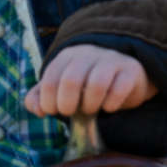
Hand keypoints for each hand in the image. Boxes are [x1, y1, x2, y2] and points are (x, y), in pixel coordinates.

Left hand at [23, 44, 155, 117]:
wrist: (124, 75)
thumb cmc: (87, 83)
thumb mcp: (61, 87)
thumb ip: (42, 96)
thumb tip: (36, 109)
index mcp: (67, 56)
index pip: (50, 78)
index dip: (48, 101)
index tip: (53, 111)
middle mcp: (88, 53)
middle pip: (71, 80)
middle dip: (67, 104)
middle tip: (70, 113)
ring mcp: (110, 60)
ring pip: (96, 84)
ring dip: (90, 105)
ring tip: (90, 110)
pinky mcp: (130, 70)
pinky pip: (119, 89)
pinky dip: (111, 104)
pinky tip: (109, 107)